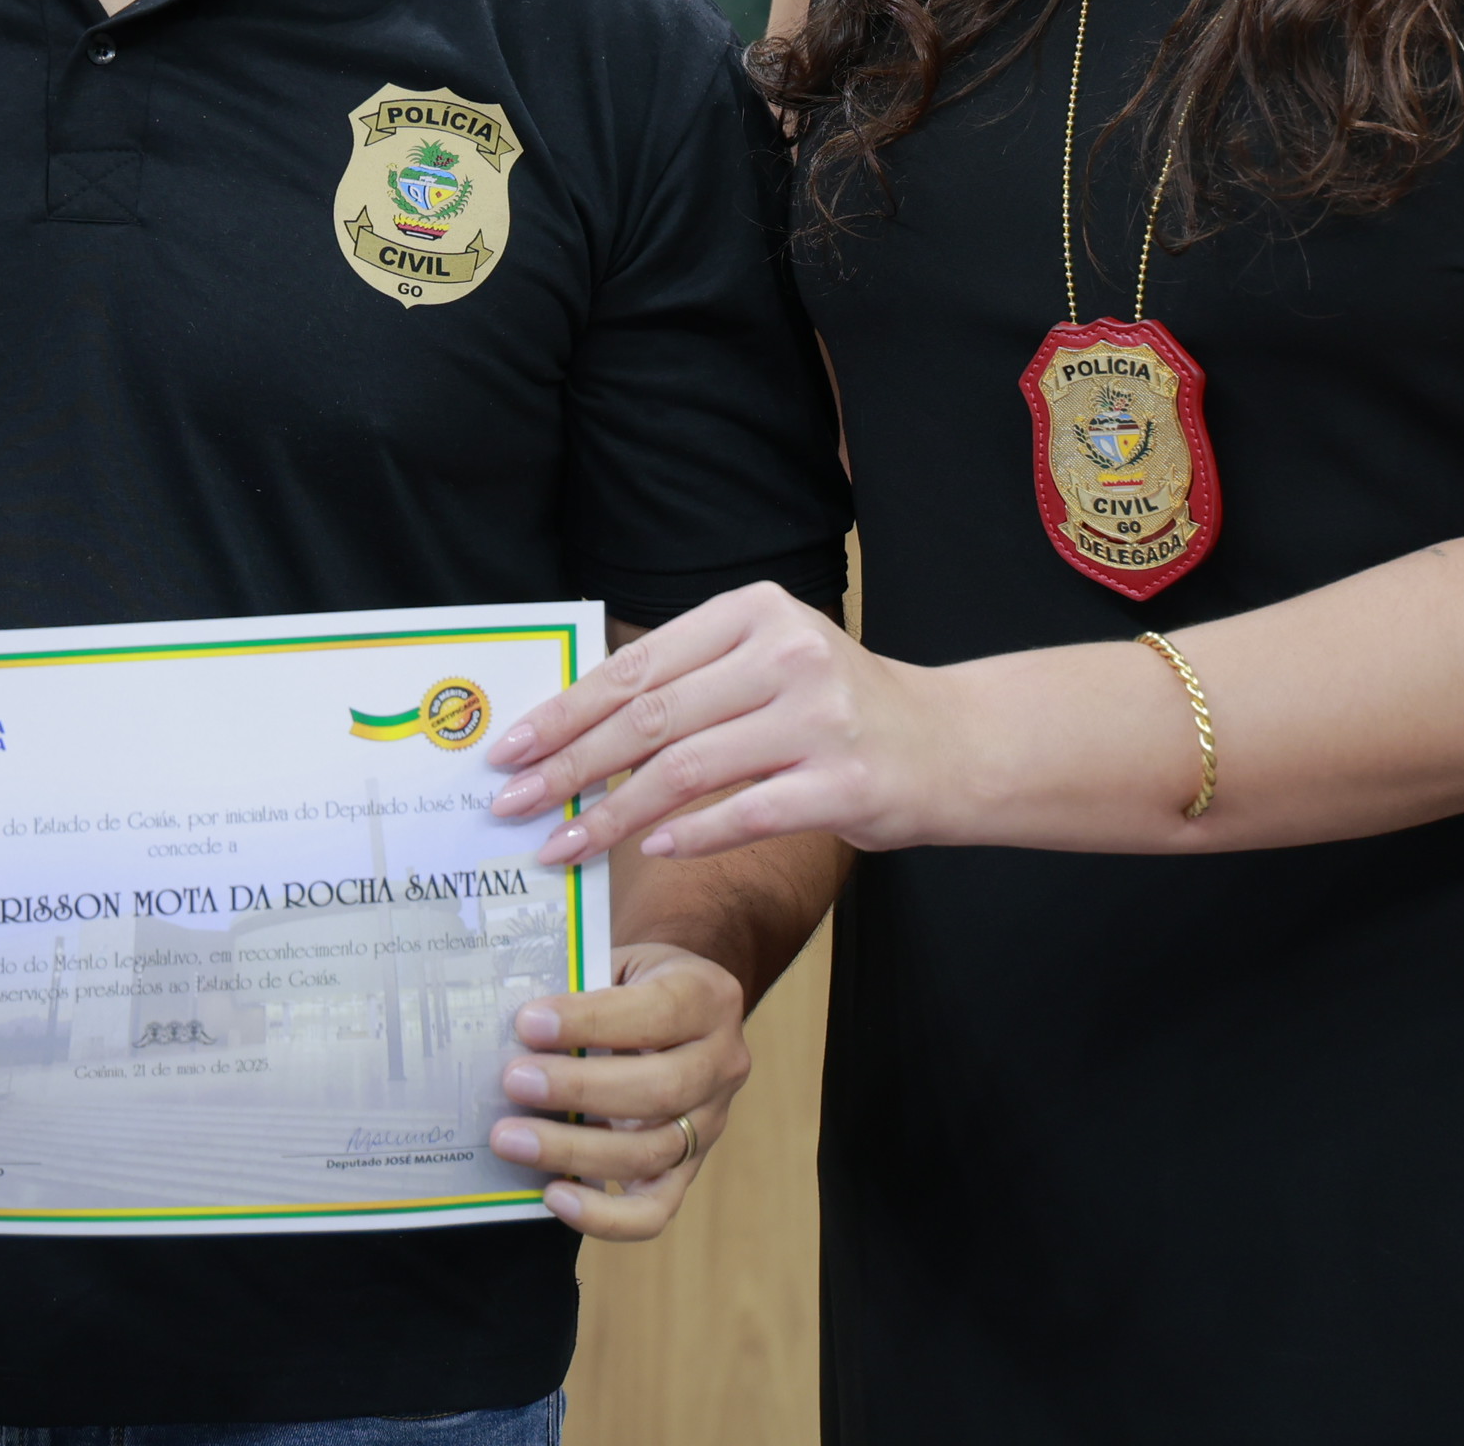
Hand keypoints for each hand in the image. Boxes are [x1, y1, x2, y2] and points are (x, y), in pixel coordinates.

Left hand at [484, 583, 931, 863]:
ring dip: (612, 814)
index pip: (636, 666)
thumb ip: (689, 681)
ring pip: (686, 769)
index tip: (509, 747)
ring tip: (562, 845)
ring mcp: (818, 719)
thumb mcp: (767, 663)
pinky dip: (691, 834)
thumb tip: (575, 724)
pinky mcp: (844, 783)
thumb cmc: (840, 707)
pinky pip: (746, 813)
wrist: (954, 744)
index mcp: (755, 613)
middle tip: (513, 802)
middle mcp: (786, 655)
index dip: (565, 710)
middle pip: (650, 717)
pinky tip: (650, 851)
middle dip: (569, 765)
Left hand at [488, 943, 749, 1239]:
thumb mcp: (616, 963)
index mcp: (707, 997)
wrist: (678, 1009)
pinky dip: (604, 1215)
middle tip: (513, 1081)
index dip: (590, 1021)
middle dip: (579, 1089)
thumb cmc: (632, 985)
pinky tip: (553, 1194)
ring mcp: (710, 1123)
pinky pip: (655, 1210)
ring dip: (573, 1149)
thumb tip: (507, 1026)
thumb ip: (578, 988)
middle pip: (660, 1089)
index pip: (656, 1012)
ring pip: (651, 1153)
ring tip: (510, 1138)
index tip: (528, 1023)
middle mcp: (722, 1064)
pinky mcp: (687, 1169)